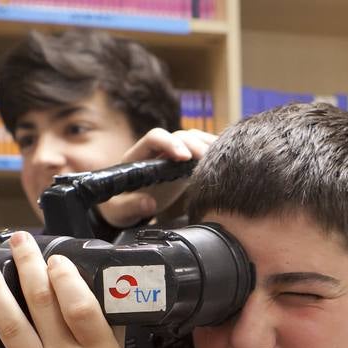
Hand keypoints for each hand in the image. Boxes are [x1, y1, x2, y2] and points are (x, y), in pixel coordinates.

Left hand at [96, 127, 216, 228]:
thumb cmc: (118, 207)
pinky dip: (215, 153)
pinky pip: (202, 152)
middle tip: (210, 160)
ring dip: (209, 146)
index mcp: (138, 156)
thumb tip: (149, 204)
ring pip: (194, 140)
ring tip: (224, 158)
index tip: (184, 158)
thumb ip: (131, 207)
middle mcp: (158, 151)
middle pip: (180, 136)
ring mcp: (172, 156)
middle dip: (195, 145)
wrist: (125, 207)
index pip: (155, 137)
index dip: (170, 143)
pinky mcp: (184, 166)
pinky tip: (229, 160)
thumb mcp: (118, 211)